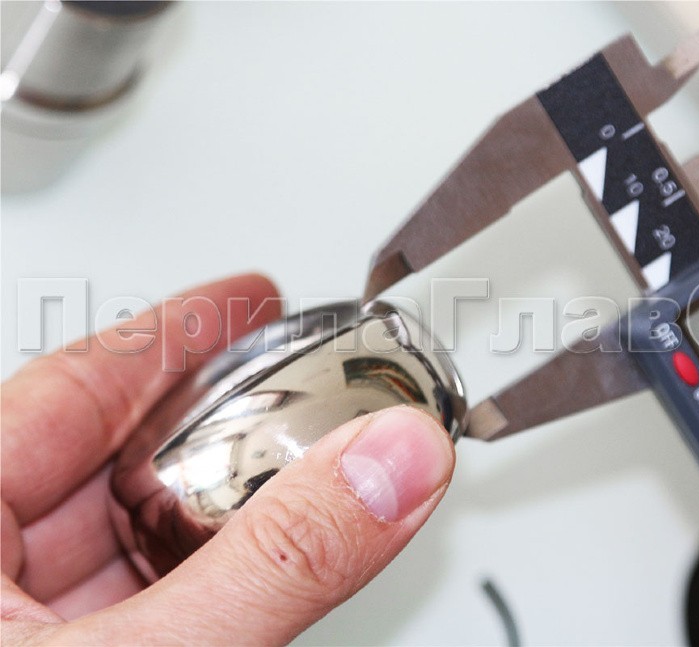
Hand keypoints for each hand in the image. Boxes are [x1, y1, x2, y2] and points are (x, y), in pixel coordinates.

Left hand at [1, 274, 455, 644]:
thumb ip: (277, 560)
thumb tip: (392, 461)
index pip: (73, 384)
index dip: (178, 330)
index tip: (252, 293)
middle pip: (103, 455)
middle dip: (210, 422)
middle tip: (293, 386)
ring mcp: (8, 626)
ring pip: (120, 536)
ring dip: (212, 512)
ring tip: (288, 478)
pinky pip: (126, 601)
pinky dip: (195, 581)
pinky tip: (245, 569)